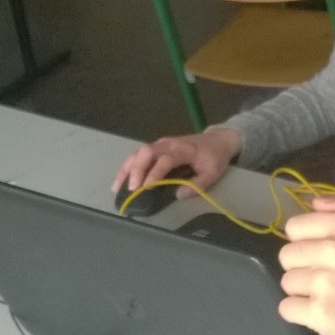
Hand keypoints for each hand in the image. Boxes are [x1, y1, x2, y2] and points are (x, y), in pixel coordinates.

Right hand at [111, 127, 241, 197]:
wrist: (218, 140)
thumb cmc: (215, 157)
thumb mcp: (213, 173)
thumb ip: (198, 185)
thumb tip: (178, 195)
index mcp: (183, 149)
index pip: (165, 160)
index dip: (154, 174)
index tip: (146, 188)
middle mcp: (168, 144)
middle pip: (146, 152)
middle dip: (136, 170)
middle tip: (132, 189)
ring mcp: (160, 143)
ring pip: (138, 152)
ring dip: (127, 168)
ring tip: (117, 186)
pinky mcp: (156, 146)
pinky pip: (138, 154)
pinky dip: (128, 166)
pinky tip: (121, 179)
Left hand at [277, 192, 334, 334]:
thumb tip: (315, 203)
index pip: (295, 227)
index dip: (307, 241)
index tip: (325, 256)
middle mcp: (332, 251)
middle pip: (287, 255)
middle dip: (304, 267)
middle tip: (332, 280)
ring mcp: (324, 285)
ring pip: (287, 283)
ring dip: (304, 292)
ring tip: (333, 298)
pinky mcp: (320, 315)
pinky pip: (287, 309)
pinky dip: (302, 315)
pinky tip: (327, 314)